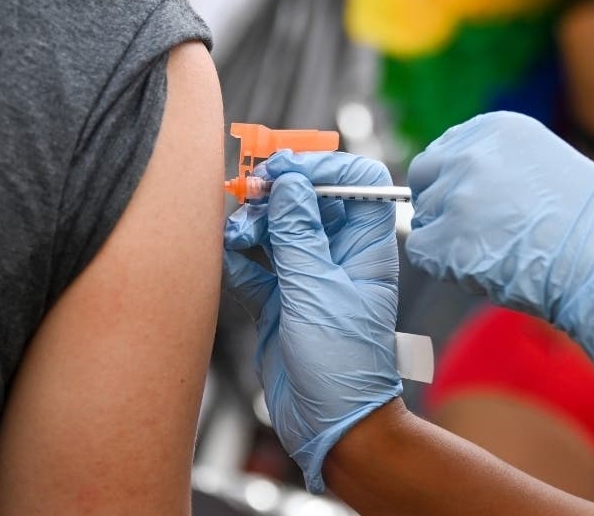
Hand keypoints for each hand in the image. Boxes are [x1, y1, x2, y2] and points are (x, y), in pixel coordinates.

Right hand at [223, 151, 402, 492]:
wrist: (332, 428)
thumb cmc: (345, 366)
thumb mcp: (318, 291)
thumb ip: (297, 234)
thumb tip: (289, 183)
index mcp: (365, 246)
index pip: (356, 182)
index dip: (325, 167)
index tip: (288, 168)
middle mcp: (337, 256)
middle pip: (308, 200)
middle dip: (277, 192)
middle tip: (251, 194)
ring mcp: (305, 277)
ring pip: (276, 228)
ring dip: (253, 223)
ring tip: (237, 232)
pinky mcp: (277, 301)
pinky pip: (253, 265)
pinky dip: (237, 256)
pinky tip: (228, 255)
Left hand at [406, 111, 593, 390]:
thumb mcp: (546, 163)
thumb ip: (500, 165)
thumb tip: (465, 185)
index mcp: (496, 128)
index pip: (446, 149)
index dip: (456, 181)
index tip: (476, 203)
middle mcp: (470, 153)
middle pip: (425, 176)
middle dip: (442, 203)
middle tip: (475, 232)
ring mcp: (457, 195)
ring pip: (426, 218)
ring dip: (450, 239)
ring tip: (499, 253)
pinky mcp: (448, 239)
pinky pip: (423, 253)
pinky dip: (446, 267)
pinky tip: (484, 270)